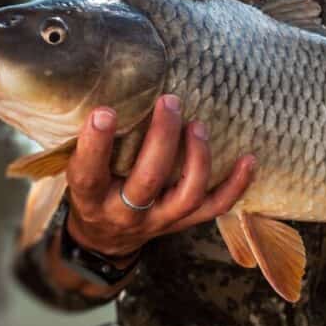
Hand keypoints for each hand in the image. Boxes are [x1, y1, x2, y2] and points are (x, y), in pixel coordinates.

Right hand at [64, 94, 255, 260]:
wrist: (104, 238)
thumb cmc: (92, 188)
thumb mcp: (78, 167)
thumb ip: (89, 140)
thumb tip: (105, 86)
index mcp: (90, 197)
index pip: (89, 173)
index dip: (96, 145)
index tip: (105, 112)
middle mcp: (125, 213)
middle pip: (147, 179)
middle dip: (162, 139)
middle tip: (169, 101)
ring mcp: (159, 220)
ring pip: (187, 195)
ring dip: (198, 158)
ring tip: (198, 125)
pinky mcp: (182, 223)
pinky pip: (215, 207)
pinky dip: (236, 185)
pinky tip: (248, 159)